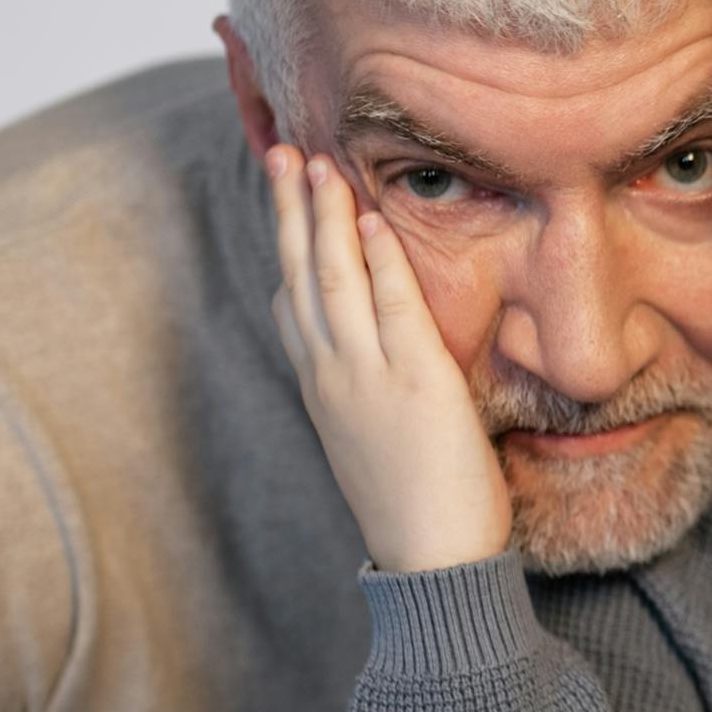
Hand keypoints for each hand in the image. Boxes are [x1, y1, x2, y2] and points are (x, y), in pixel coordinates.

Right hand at [267, 146, 512, 572]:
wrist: (431, 561)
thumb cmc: (418, 507)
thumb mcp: (375, 439)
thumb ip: (369, 392)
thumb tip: (376, 361)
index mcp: (324, 388)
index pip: (293, 301)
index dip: (285, 243)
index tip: (281, 194)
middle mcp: (333, 375)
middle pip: (301, 277)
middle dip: (291, 211)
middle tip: (281, 151)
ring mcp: (367, 377)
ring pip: (334, 281)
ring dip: (326, 218)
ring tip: (318, 164)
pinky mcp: (415, 382)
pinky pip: (390, 308)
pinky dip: (377, 261)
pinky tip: (369, 220)